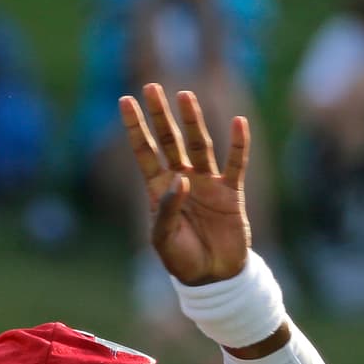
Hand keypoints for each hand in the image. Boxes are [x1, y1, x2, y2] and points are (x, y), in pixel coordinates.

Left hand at [119, 84, 249, 284]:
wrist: (212, 277)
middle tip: (151, 86)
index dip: (135, 127)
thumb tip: (180, 178)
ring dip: (193, 120)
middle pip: (169, 140)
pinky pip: (235, 163)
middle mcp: (182, 179)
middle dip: (160, 114)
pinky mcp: (231, 192)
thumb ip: (168, 209)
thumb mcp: (164, 238)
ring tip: (185, 95)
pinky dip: (239, 144)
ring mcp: (207, 183)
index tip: (124, 101)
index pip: (144, 152)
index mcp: (159, 189)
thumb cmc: (181, 260)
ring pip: (199, 144)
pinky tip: (239, 122)